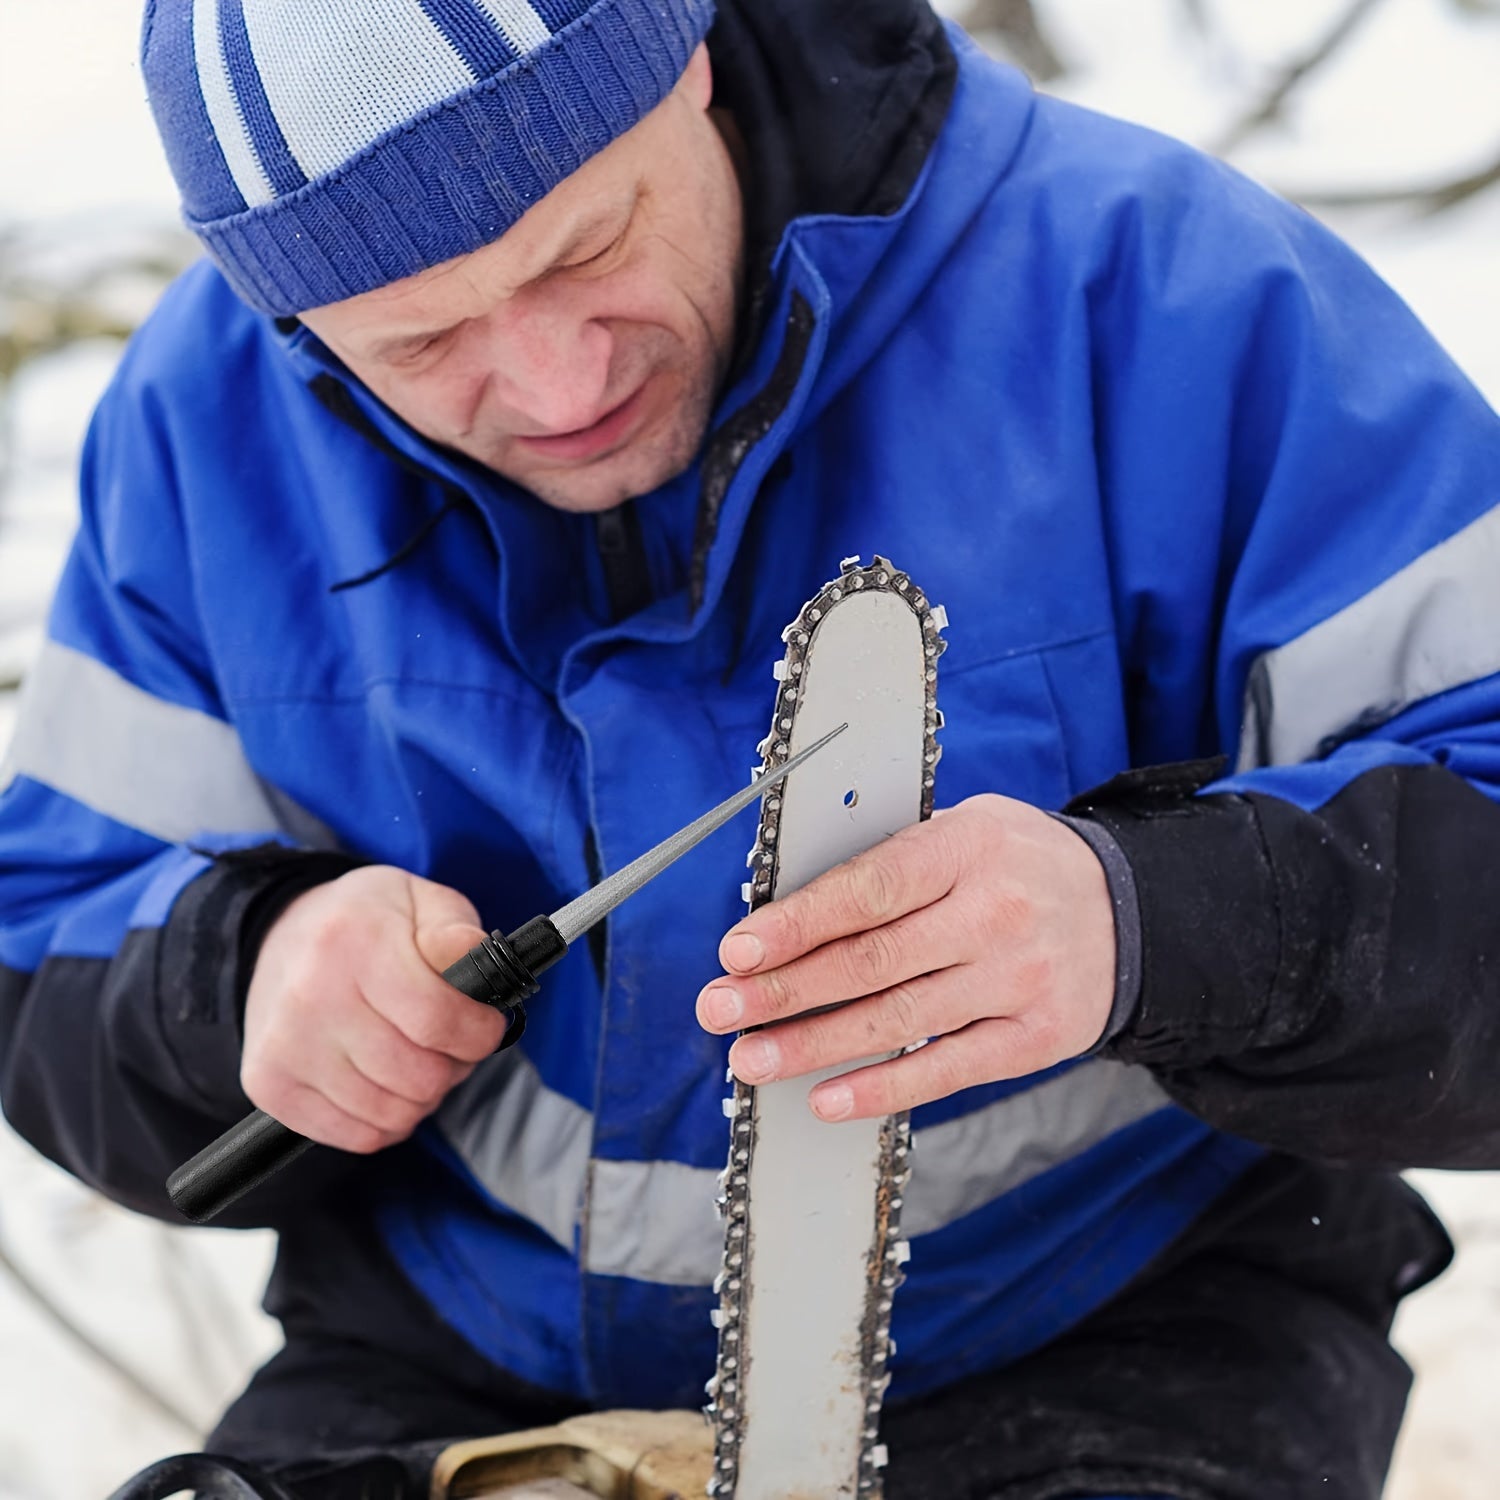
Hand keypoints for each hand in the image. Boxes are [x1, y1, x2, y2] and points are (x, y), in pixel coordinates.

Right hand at [241, 867, 504, 1152]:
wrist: (282, 934)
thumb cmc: (368, 923)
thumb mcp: (422, 901)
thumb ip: (454, 930)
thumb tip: (469, 954)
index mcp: (354, 941)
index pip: (437, 1019)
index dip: (480, 1033)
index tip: (486, 1024)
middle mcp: (311, 996)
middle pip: (419, 1077)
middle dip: (453, 1065)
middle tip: (448, 1041)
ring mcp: (285, 1047)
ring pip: (393, 1114)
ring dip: (421, 1096)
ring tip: (415, 1057)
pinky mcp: (270, 1086)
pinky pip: (359, 1136)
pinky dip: (386, 1119)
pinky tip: (383, 1081)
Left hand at [695, 795, 1115, 1120]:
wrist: (1133, 910)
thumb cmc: (1017, 865)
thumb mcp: (965, 828)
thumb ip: (890, 862)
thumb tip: (787, 911)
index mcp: (967, 847)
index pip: (868, 889)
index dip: (798, 924)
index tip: (738, 950)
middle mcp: (995, 913)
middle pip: (872, 961)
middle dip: (783, 991)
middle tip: (719, 1009)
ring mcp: (1019, 980)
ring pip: (897, 1021)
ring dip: (813, 1045)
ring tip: (751, 1059)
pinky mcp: (1036, 1037)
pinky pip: (946, 1070)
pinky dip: (882, 1089)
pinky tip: (826, 1099)